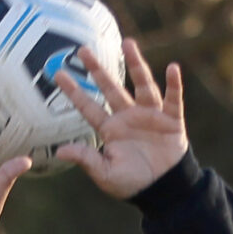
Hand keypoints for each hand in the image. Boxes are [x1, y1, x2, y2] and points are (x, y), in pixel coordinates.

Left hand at [58, 37, 187, 198]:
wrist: (161, 189)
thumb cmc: (131, 182)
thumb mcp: (104, 174)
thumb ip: (86, 159)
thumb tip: (60, 151)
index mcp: (110, 129)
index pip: (88, 107)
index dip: (74, 91)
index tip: (58, 75)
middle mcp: (128, 116)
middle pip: (111, 88)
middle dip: (97, 70)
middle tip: (82, 50)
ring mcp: (150, 115)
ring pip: (142, 84)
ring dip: (136, 64)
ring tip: (128, 44)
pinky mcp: (171, 119)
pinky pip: (173, 99)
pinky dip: (174, 84)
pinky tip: (172, 69)